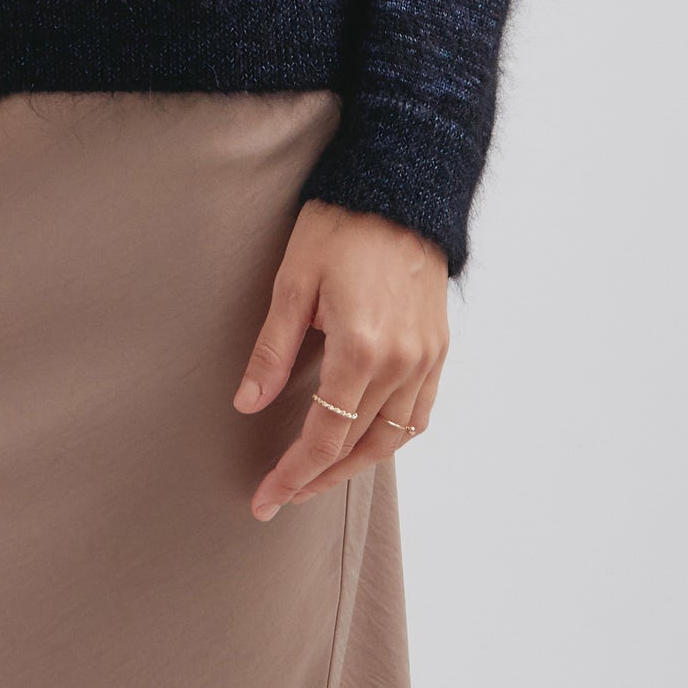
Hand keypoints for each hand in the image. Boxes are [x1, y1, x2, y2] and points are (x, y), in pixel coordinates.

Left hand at [233, 198, 448, 520]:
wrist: (400, 190)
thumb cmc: (340, 226)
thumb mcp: (293, 281)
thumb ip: (273, 350)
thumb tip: (247, 403)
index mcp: (361, 349)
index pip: (325, 436)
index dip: (292, 474)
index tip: (264, 498)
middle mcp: (402, 363)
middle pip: (358, 446)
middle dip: (316, 477)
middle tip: (281, 495)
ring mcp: (427, 358)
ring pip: (392, 439)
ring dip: (353, 465)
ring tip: (316, 476)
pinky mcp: (439, 348)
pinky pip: (418, 414)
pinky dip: (389, 438)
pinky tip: (363, 442)